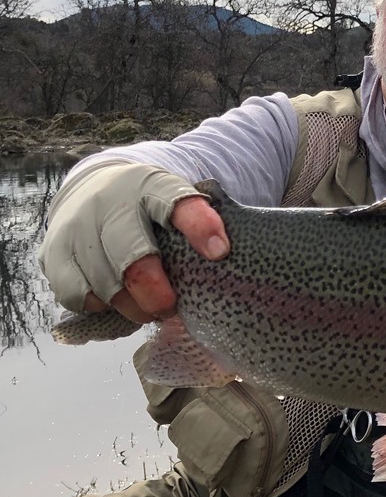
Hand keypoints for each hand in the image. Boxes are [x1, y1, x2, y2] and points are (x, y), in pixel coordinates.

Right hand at [39, 162, 228, 319]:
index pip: (178, 203)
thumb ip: (199, 223)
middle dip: (155, 292)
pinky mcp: (54, 252)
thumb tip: (221, 257)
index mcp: (151, 187)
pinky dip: (98, 305)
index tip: (220, 252)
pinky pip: (75, 294)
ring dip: (131, 305)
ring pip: (105, 284)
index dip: (200, 227)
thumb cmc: (147, 206)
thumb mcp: (176, 200)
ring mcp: (77, 228)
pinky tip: (114, 300)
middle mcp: (109, 205)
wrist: (94, 187)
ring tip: (148, 309)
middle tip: (170, 307)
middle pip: (133, 256)